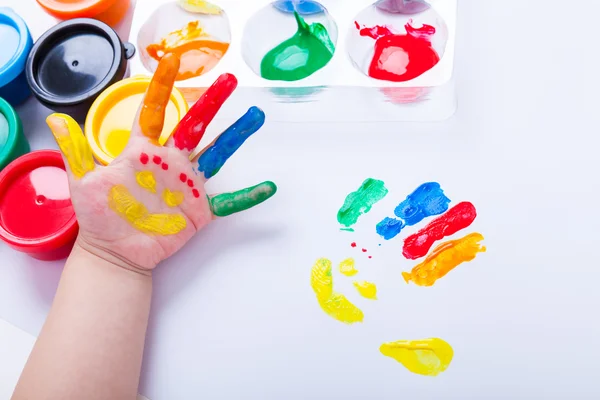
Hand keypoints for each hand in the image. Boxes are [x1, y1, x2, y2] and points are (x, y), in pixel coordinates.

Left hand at [47, 54, 276, 271]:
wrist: (115, 250)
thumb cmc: (99, 215)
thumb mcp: (82, 182)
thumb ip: (75, 151)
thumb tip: (54, 119)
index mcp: (143, 151)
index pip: (154, 112)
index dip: (161, 87)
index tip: (171, 60)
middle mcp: (169, 161)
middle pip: (194, 126)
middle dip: (211, 102)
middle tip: (228, 80)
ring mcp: (187, 184)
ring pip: (216, 154)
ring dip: (235, 136)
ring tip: (255, 116)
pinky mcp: (199, 209)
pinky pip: (228, 201)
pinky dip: (247, 196)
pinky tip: (268, 187)